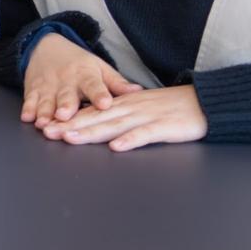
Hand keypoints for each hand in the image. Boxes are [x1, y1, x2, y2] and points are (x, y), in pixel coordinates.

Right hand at [21, 33, 140, 127]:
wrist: (46, 47)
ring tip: (44, 122)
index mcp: (86, 75)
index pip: (94, 85)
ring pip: (47, 100)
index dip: (99, 95)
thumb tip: (139, 92)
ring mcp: (48, 85)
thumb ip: (117, 83)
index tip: (105, 104)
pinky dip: (28, 108)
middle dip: (66, 105)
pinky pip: (30, 100)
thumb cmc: (79, 63)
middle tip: (66, 115)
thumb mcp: (100, 68)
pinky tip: (27, 117)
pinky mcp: (33, 89)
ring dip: (45, 111)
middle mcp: (66, 80)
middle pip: (67, 95)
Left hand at [43, 85, 207, 150]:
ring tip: (70, 138)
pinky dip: (130, 140)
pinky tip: (117, 147)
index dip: (68, 120)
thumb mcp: (141, 108)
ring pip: (113, 125)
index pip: (91, 112)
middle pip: (95, 118)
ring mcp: (146, 117)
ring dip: (90, 132)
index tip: (47, 126)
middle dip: (70, 126)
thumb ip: (120, 116)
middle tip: (48, 132)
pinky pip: (145, 134)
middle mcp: (130, 109)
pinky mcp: (165, 127)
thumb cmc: (172, 108)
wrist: (204, 102)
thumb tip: (97, 126)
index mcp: (124, 105)